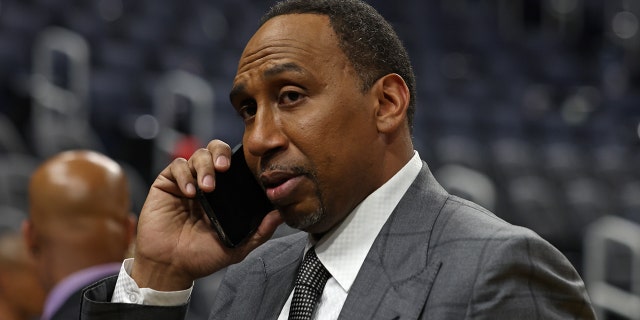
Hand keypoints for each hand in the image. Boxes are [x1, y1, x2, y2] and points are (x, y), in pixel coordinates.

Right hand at [130, 140, 282, 290]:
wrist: (170, 267)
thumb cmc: (201, 257)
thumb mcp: (237, 247)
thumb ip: (260, 232)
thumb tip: (281, 214)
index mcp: (224, 194)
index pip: (234, 164)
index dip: (240, 160)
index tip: (246, 168)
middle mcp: (206, 183)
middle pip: (215, 150)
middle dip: (221, 153)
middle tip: (224, 167)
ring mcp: (186, 182)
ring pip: (197, 155)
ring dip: (204, 167)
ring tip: (207, 188)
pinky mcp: (166, 184)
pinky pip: (177, 166)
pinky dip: (185, 175)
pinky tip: (189, 192)